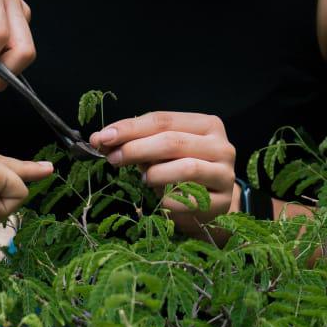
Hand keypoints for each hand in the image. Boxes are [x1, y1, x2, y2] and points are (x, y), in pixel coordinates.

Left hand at [89, 111, 237, 229]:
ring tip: (144, 179)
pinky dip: (167, 199)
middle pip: (172, 142)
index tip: (103, 137)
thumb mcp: (162, 152)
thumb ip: (138, 142)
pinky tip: (161, 198)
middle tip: (112, 158)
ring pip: (186, 168)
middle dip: (136, 148)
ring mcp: (225, 174)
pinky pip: (188, 198)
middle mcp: (221, 146)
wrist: (211, 206)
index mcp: (206, 125)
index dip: (130, 128)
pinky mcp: (223, 201)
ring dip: (155, 174)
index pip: (163, 120)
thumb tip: (101, 139)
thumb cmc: (181, 172)